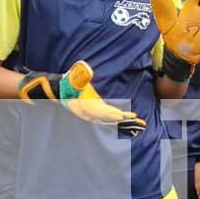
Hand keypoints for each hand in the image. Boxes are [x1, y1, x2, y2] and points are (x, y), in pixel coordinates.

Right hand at [18, 60, 145, 135]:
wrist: (59, 91)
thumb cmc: (68, 83)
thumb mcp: (73, 78)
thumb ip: (80, 75)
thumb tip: (86, 70)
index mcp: (86, 105)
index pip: (101, 111)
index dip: (113, 114)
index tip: (125, 116)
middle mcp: (89, 114)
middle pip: (109, 119)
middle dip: (123, 121)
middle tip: (139, 123)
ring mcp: (92, 116)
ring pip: (110, 123)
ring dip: (125, 126)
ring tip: (139, 128)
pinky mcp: (94, 116)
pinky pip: (108, 122)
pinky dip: (120, 125)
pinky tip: (130, 128)